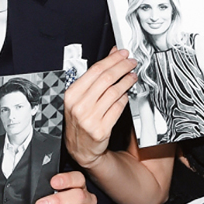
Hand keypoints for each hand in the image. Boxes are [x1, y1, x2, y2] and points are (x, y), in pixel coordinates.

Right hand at [62, 47, 135, 169]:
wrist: (80, 149)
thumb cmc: (79, 121)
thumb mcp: (80, 97)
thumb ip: (94, 77)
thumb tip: (111, 56)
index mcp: (72, 95)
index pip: (95, 70)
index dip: (112, 60)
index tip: (122, 54)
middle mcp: (79, 106)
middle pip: (106, 79)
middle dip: (122, 67)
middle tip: (131, 62)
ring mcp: (90, 118)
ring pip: (114, 92)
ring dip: (126, 81)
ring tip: (132, 76)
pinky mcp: (101, 129)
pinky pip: (118, 108)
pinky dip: (124, 98)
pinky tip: (126, 93)